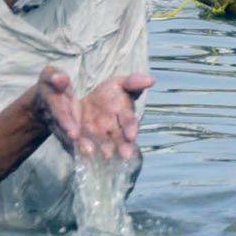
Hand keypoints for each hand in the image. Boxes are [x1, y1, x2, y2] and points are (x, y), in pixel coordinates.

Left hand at [33, 67, 154, 160]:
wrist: (88, 99)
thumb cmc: (110, 92)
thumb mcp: (121, 83)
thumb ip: (134, 82)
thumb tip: (151, 80)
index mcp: (124, 114)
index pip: (129, 121)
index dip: (131, 128)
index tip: (131, 136)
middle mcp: (114, 128)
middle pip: (120, 138)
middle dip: (123, 146)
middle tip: (126, 156)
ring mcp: (99, 134)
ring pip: (104, 143)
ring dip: (105, 149)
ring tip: (106, 155)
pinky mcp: (84, 137)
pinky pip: (84, 143)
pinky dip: (84, 146)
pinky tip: (86, 150)